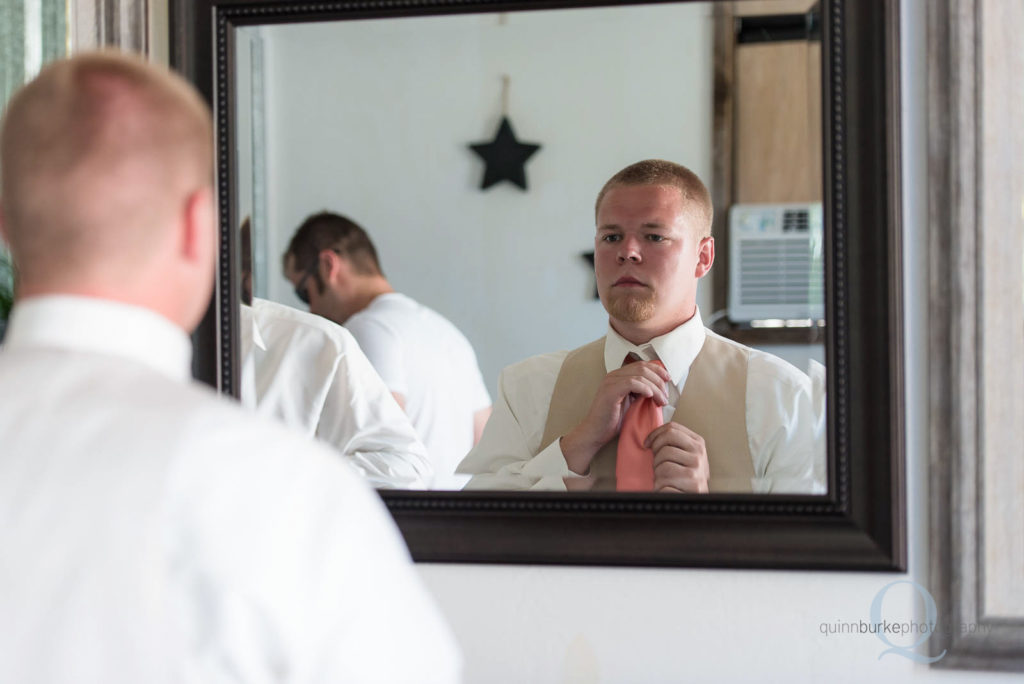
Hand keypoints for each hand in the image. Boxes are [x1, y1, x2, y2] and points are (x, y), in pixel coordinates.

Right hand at [560, 360, 670, 474]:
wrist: (595, 433)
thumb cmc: (613, 421)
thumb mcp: (630, 403)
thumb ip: (640, 392)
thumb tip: (659, 388)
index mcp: (618, 376)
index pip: (641, 364)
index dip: (657, 370)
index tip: (668, 380)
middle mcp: (613, 375)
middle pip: (642, 368)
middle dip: (659, 380)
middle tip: (666, 395)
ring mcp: (610, 382)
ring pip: (640, 375)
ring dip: (655, 387)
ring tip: (661, 401)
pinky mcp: (610, 391)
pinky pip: (631, 383)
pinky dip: (644, 388)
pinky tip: (650, 396)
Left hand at [645, 422, 709, 492]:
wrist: (695, 501)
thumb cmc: (686, 477)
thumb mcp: (685, 455)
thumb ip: (673, 442)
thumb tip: (651, 437)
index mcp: (698, 443)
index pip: (672, 429)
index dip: (654, 435)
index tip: (647, 444)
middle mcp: (699, 457)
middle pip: (664, 447)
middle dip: (656, 458)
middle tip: (658, 466)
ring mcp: (696, 473)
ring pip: (663, 467)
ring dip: (658, 475)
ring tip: (666, 480)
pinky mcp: (692, 489)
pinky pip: (663, 484)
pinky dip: (661, 488)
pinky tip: (668, 490)